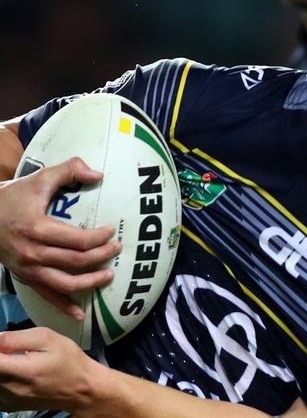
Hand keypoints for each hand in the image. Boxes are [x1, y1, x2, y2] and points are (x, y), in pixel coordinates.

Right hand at [0, 157, 118, 318]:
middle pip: (75, 261)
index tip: (112, 232)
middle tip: (117, 249)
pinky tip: (80, 314)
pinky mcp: (25, 277)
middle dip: (101, 257)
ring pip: (65, 282)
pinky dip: (64, 306)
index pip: (77, 240)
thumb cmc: (14, 197)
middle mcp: (32, 252)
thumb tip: (98, 174)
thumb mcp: (39, 179)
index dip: (99, 238)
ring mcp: (28, 268)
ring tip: (109, 275)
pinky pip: (47, 295)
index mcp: (37, 228)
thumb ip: (69, 170)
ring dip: (90, 282)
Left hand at [0, 327, 101, 412]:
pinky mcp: (7, 407)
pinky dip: (1, 378)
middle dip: (0, 356)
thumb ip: (18, 338)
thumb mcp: (49, 339)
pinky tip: (12, 373)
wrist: (81, 389)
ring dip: (1, 367)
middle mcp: (10, 390)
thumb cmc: (68, 360)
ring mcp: (7, 401)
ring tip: (14, 361)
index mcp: (22, 371)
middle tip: (11, 350)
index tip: (5, 343)